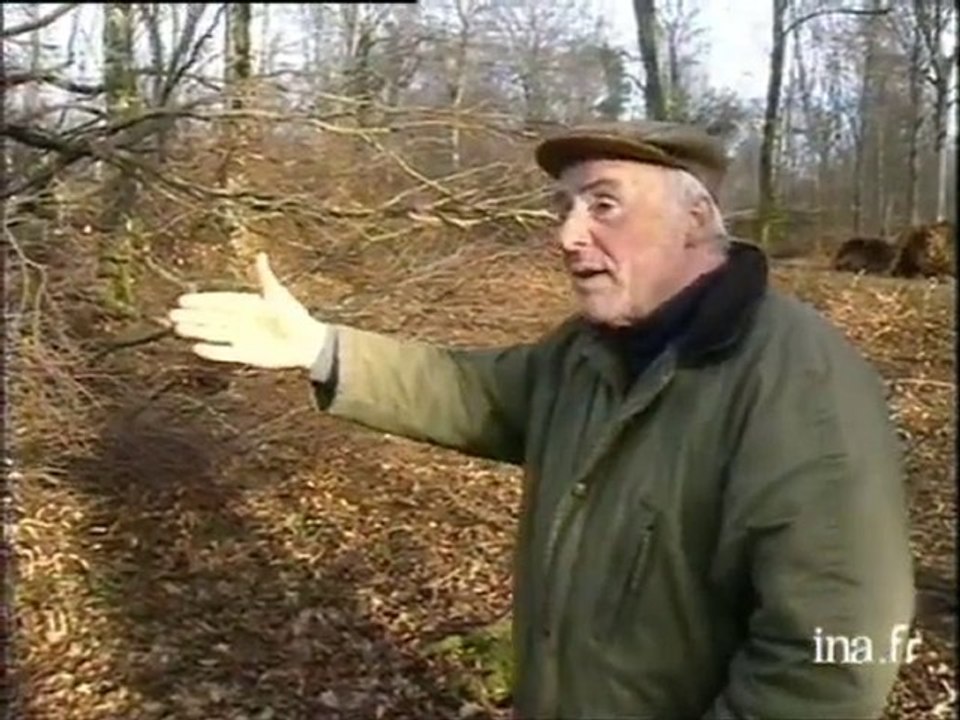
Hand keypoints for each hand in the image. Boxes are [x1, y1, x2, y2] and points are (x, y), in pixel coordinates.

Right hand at [168, 252, 329, 369]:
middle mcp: (241, 321)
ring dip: (196, 331)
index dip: (202, 301)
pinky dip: (212, 351)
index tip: (183, 299)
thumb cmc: (295, 317)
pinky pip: (225, 352)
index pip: (220, 301)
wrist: (308, 343)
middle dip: (193, 316)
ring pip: (214, 333)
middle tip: (171, 315)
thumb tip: (260, 255)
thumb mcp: (278, 296)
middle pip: (212, 318)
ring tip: (177, 328)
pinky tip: (196, 347)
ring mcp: (242, 337)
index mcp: (247, 305)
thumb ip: (265, 278)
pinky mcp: (246, 354)